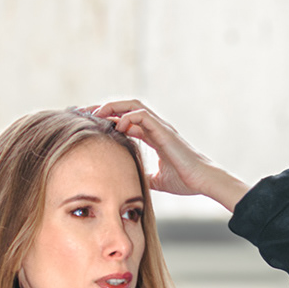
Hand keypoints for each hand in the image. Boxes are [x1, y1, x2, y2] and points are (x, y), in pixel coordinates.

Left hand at [89, 101, 248, 211]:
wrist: (203, 181)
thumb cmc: (186, 180)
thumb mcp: (157, 180)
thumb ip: (144, 176)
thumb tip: (129, 182)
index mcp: (153, 136)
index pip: (126, 120)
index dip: (108, 119)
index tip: (90, 124)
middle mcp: (155, 127)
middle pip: (126, 108)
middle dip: (104, 108)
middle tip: (85, 114)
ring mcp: (160, 126)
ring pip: (133, 105)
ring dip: (113, 107)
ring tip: (96, 114)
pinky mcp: (164, 130)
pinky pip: (142, 115)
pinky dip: (128, 117)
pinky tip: (117, 126)